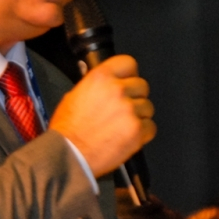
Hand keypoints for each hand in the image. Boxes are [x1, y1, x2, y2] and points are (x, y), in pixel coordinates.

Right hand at [48, 54, 154, 177]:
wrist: (69, 155)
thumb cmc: (68, 129)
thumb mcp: (75, 95)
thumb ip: (97, 86)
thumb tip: (109, 84)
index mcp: (100, 77)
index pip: (128, 63)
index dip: (129, 74)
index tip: (127, 81)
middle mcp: (117, 90)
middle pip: (142, 86)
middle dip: (135, 97)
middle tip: (123, 109)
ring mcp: (129, 110)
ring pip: (148, 107)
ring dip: (138, 116)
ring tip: (122, 126)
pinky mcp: (137, 130)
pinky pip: (150, 127)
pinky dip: (142, 133)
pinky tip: (126, 136)